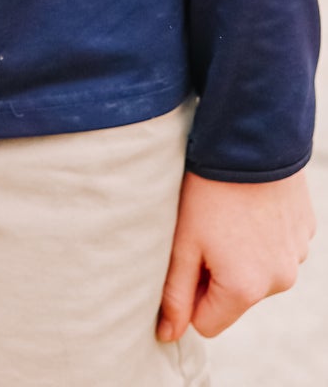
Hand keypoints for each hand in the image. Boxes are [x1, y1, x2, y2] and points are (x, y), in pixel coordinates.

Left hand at [158, 168, 314, 341]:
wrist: (250, 136)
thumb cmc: (207, 188)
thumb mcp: (182, 240)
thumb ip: (174, 293)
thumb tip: (168, 336)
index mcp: (246, 289)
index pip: (207, 323)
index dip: (189, 294)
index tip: (184, 258)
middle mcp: (279, 281)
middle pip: (233, 297)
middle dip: (215, 273)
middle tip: (203, 229)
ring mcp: (297, 256)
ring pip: (256, 273)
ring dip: (239, 254)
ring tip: (226, 213)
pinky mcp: (305, 232)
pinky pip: (276, 249)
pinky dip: (260, 235)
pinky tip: (248, 204)